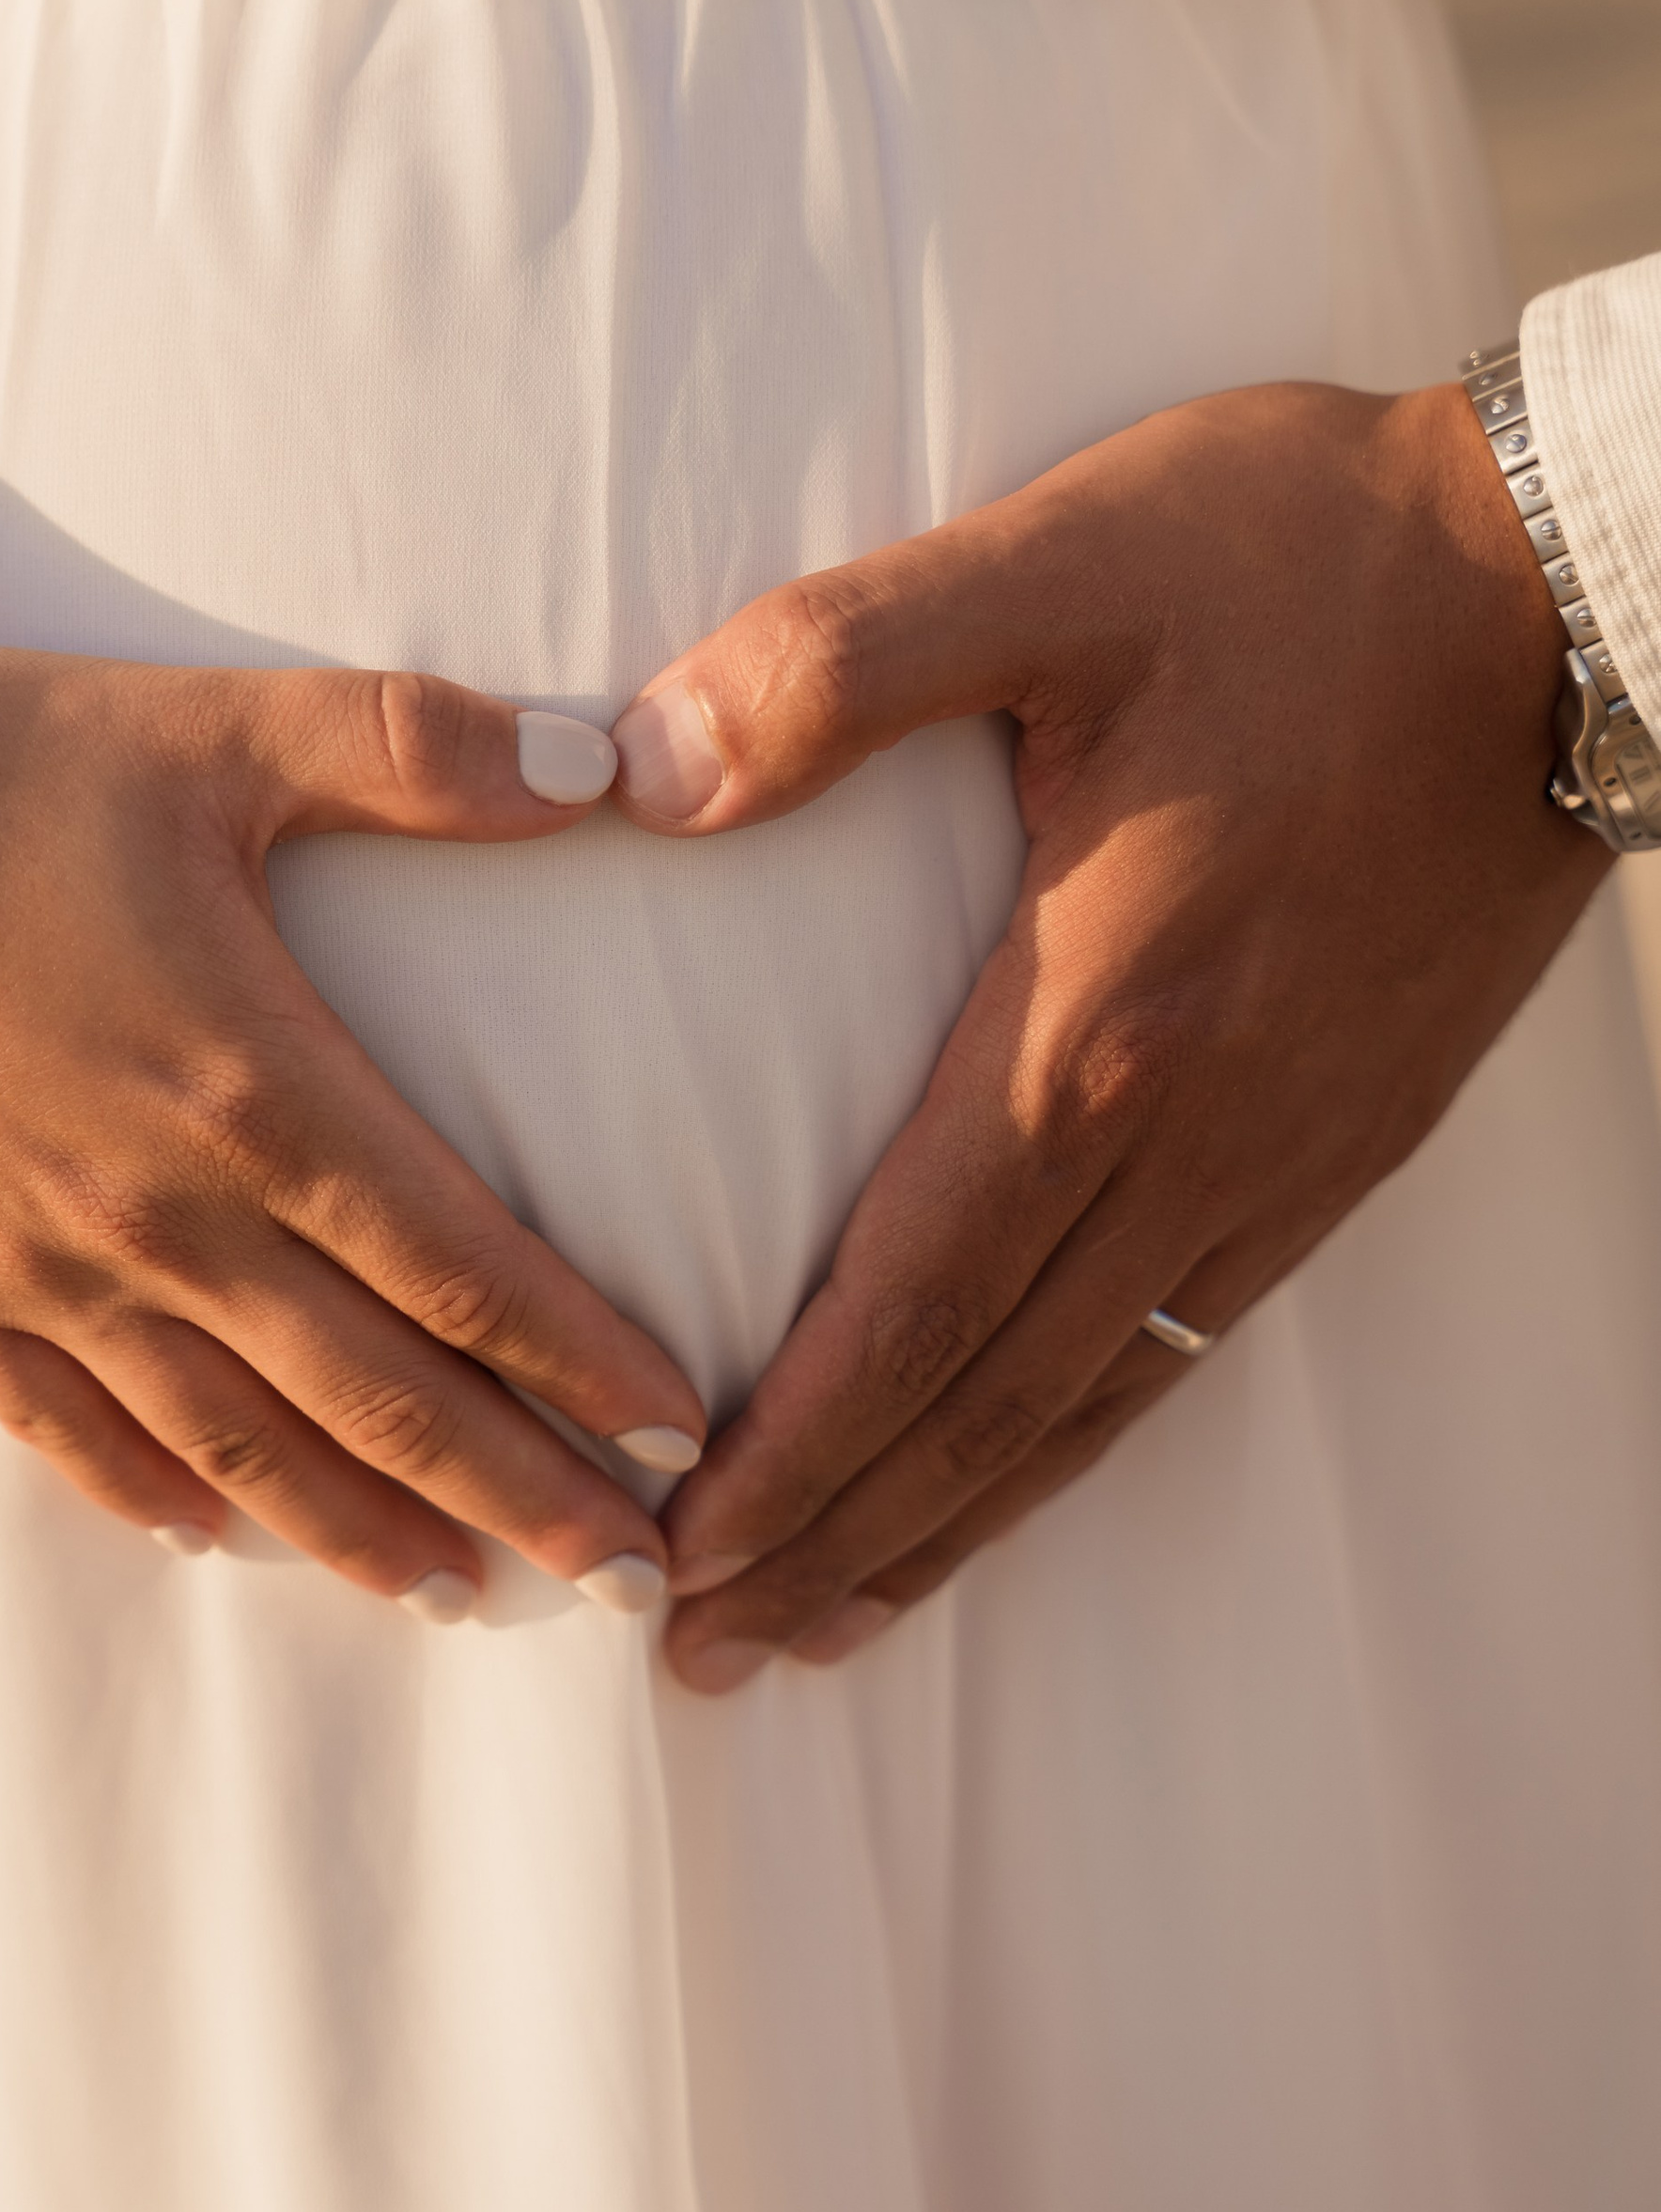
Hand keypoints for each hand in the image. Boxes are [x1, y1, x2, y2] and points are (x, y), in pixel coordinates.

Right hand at [0, 201, 699, 1624]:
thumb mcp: (209, 730)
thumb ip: (414, 748)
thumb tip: (604, 761)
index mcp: (253, 1088)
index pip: (464, 1267)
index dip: (583, 1360)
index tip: (683, 1435)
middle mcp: (158, 1211)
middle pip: (378, 1392)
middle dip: (519, 1493)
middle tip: (633, 1578)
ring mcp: (37, 1262)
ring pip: (232, 1439)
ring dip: (356, 1525)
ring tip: (459, 1593)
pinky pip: (61, 1424)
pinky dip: (149, 1490)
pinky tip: (208, 1533)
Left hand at [604, 378, 1599, 1689]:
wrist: (1565, 583)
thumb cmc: (1301, 560)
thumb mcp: (1054, 563)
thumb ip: (837, 663)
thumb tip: (645, 767)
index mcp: (1095, 1016)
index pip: (910, 1295)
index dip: (789, 1440)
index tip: (679, 1545)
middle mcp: (1190, 1130)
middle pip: (987, 1396)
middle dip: (837, 1534)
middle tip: (707, 1651)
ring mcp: (1283, 1152)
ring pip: (1093, 1402)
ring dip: (952, 1523)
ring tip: (834, 1621)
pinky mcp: (1346, 1137)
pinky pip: (1190, 1342)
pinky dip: (1083, 1442)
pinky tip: (1022, 1476)